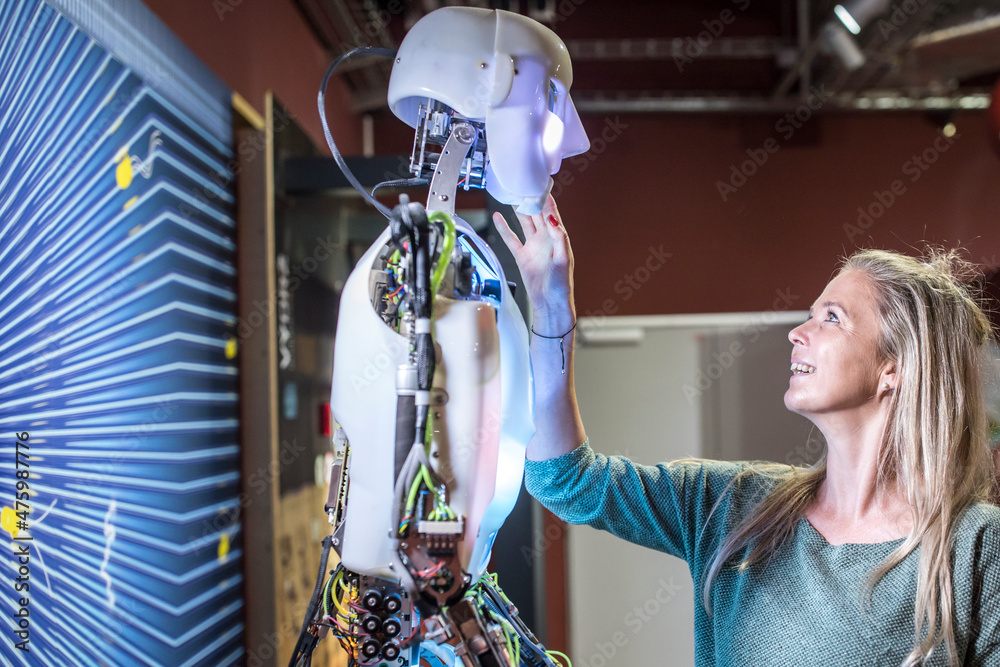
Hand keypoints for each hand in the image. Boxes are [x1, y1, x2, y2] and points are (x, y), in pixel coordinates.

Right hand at [492, 196, 574, 332]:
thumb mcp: (563, 258)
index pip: (551, 213)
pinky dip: (504, 228)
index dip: (545, 199)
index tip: (539, 185)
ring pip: (524, 222)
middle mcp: (545, 239)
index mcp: (557, 237)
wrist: (550, 303)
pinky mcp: (522, 256)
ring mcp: (533, 246)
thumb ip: (559, 237)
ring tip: (512, 195)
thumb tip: (551, 219)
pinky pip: (511, 238)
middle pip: (537, 214)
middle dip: (530, 199)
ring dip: (519, 210)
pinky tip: (498, 217)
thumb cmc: (561, 284)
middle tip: (522, 185)